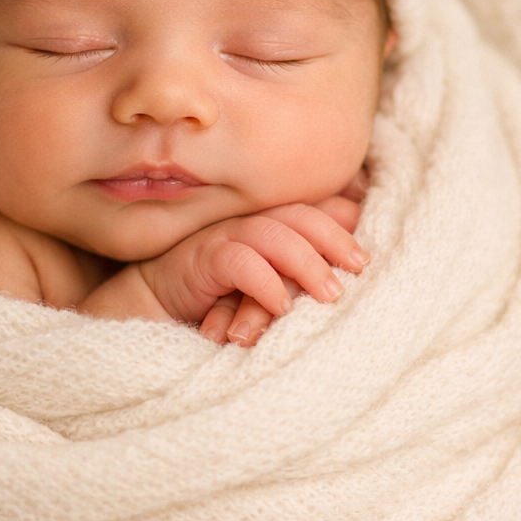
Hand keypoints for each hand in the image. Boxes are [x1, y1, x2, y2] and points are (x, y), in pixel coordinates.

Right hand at [199, 184, 367, 346]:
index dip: (341, 226)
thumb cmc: (217, 299)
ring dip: (306, 264)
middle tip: (359, 269)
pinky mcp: (202, 259)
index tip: (365, 259)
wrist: (155, 307)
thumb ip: (298, 271)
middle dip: (333, 239)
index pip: (310, 212)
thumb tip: (346, 259)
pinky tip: (282, 308)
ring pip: (273, 235)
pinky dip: (265, 283)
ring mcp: (223, 236)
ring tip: (330, 295)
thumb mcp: (267, 286)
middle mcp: (247, 223)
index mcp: (266, 225)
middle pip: (298, 215)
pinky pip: (238, 261)